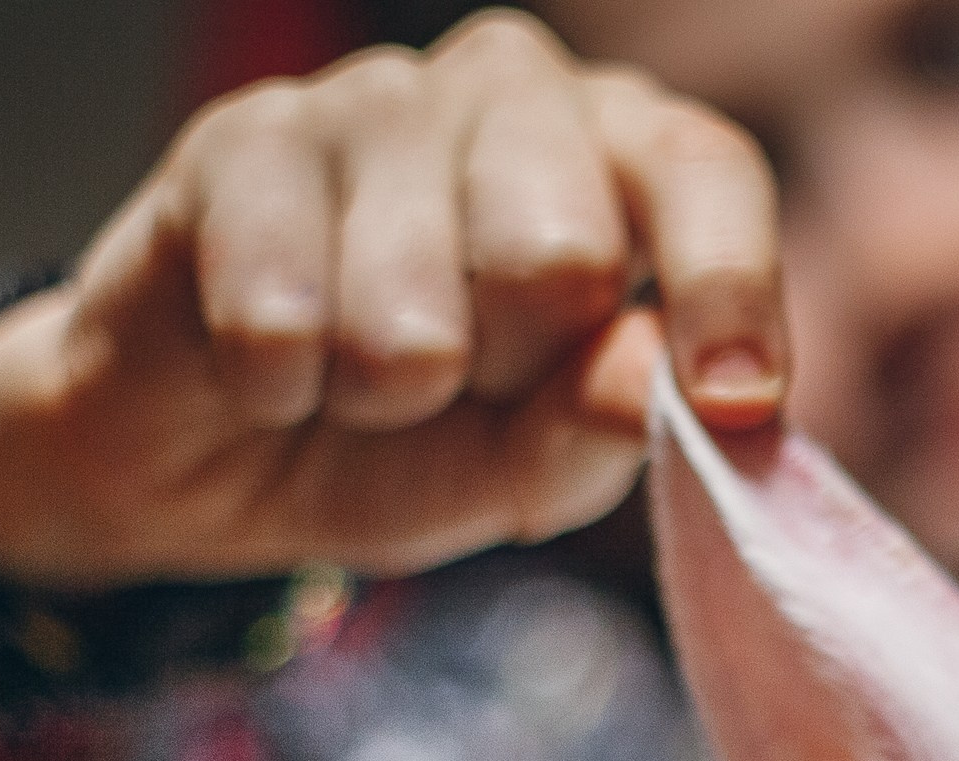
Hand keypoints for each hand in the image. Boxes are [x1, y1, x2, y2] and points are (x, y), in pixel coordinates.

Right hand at [0, 10, 785, 587]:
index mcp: (620, 159)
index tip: (736, 402)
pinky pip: (284, 312)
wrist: (222, 455)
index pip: (705, 169)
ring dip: (385, 391)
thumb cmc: (418, 442)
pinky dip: (283, 382)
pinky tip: (274, 368)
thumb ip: (606, 428)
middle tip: (465, 386)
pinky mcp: (240, 134)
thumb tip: (661, 377)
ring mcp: (374, 96)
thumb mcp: (534, 472)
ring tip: (361, 382)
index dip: (728, 286)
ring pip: (416, 301)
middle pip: (559, 251)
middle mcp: (511, 91)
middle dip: (509, 372)